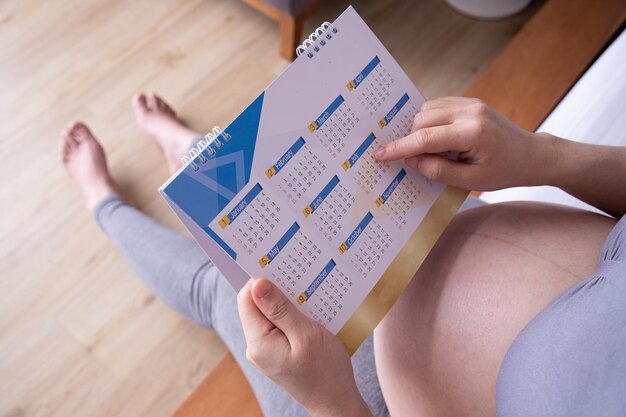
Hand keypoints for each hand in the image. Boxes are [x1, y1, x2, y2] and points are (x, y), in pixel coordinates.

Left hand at [237, 278, 371, 416]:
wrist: (337, 402)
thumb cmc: (326, 371)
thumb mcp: (306, 335)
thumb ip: (280, 309)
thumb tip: (257, 283)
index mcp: (258, 342)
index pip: (246, 298)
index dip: (260, 279)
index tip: (280, 265)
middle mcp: (256, 346)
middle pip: (257, 304)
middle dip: (276, 288)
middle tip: (298, 274)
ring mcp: (267, 349)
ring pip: (269, 313)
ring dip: (287, 301)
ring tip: (307, 292)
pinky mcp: (278, 351)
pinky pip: (279, 324)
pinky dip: (292, 314)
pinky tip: (309, 309)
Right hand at [374, 96, 550, 190]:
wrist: (531, 155)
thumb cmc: (504, 171)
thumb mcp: (471, 180)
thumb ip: (438, 170)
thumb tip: (410, 160)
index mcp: (472, 133)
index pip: (425, 138)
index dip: (399, 147)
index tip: (380, 154)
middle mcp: (470, 112)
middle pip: (422, 120)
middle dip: (411, 139)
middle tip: (412, 159)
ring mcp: (471, 103)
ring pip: (427, 110)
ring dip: (420, 129)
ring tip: (430, 150)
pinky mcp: (470, 101)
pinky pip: (438, 105)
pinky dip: (430, 120)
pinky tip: (437, 138)